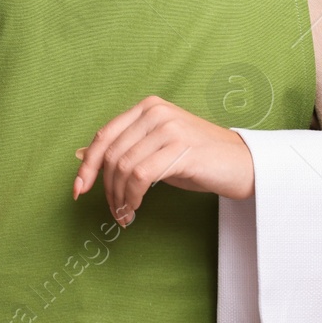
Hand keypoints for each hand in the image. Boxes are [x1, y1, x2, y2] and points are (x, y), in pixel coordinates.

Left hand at [72, 95, 255, 225]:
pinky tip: (136, 209)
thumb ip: (126, 149)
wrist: (243, 164)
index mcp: (147, 107)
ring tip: (125, 214)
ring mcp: (169, 128)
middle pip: (111, 153)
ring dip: (119, 197)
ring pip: (123, 167)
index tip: (78, 190)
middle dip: (105, 188)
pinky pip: (140, 176)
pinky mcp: (180, 148)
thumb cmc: (199, 160)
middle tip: (114, 211)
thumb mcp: (157, 149)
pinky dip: (132, 197)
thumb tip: (82, 156)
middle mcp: (156, 112)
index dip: (87, 165)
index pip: (104, 136)